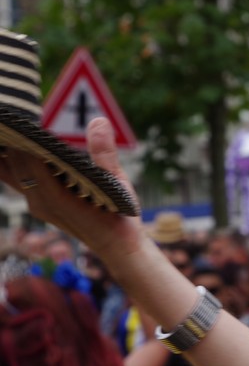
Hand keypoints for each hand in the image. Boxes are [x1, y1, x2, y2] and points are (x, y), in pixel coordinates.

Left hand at [0, 118, 146, 259]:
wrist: (117, 248)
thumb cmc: (120, 217)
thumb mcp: (118, 185)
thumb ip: (105, 154)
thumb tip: (98, 121)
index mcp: (56, 197)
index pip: (27, 160)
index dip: (20, 138)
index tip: (16, 117)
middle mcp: (40, 202)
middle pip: (11, 165)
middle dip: (8, 142)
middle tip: (6, 118)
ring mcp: (36, 204)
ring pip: (9, 173)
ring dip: (6, 153)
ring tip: (6, 130)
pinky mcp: (38, 204)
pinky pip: (17, 179)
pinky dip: (12, 162)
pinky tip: (13, 147)